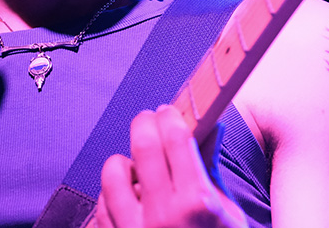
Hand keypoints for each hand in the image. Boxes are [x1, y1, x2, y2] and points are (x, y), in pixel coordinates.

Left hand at [95, 105, 247, 227]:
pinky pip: (100, 207)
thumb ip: (212, 168)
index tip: (170, 112)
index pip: (176, 137)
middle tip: (150, 120)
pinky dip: (111, 196)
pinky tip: (128, 197)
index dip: (171, 116)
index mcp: (197, 203)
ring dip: (124, 162)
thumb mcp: (228, 212)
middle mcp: (163, 216)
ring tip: (137, 165)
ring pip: (112, 174)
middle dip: (145, 123)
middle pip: (143, 145)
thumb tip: (213, 127)